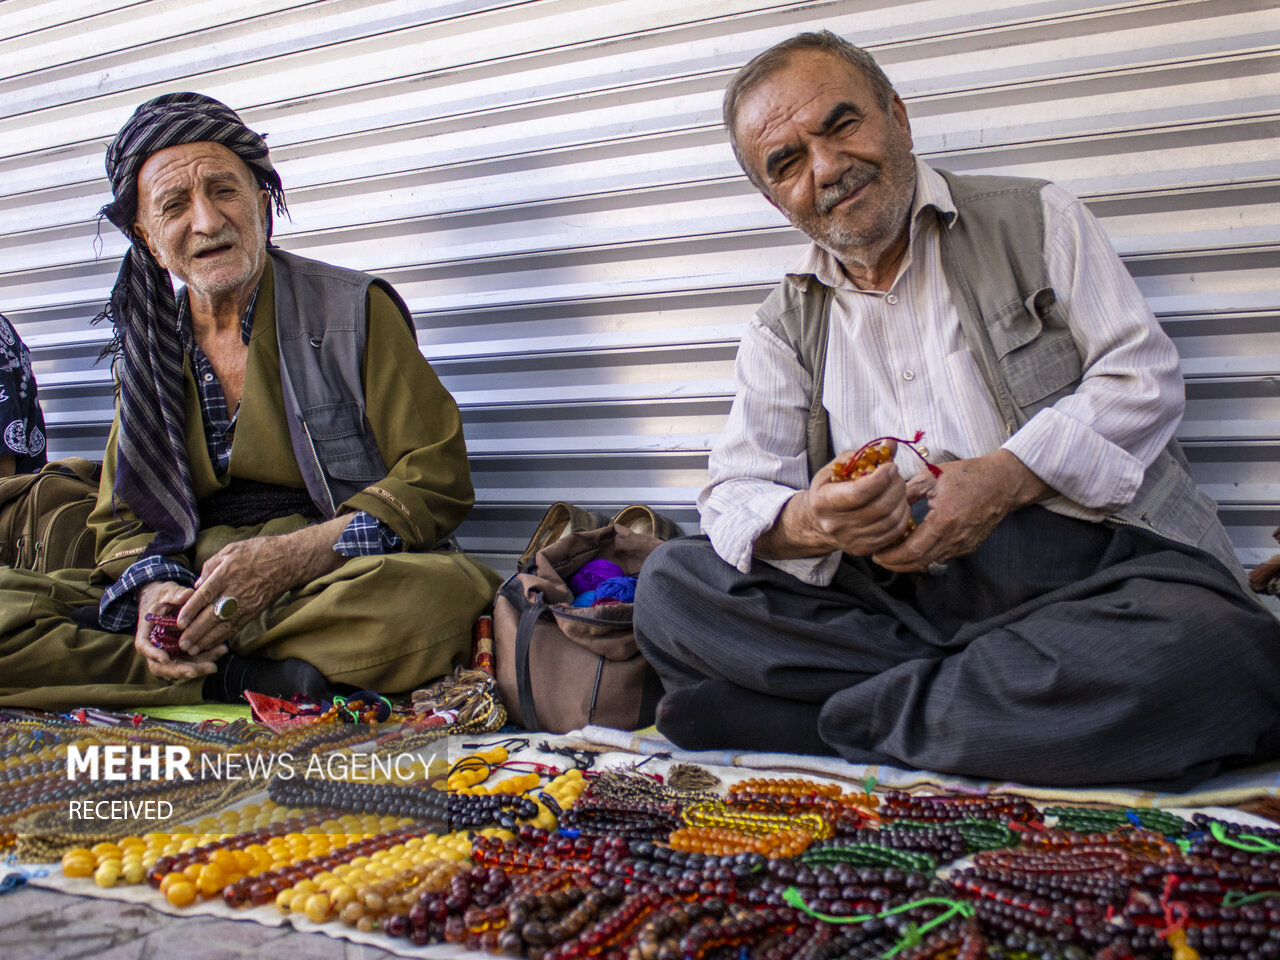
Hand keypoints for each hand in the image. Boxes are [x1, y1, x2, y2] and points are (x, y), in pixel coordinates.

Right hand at [134, 580, 222, 680]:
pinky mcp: (182, 651)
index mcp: (146, 632)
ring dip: (198, 666)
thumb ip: (176, 594)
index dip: (152, 654)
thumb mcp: (167, 591)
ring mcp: (169, 651)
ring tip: (215, 663)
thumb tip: (188, 595)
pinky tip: (221, 650)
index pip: (144, 646)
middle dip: (182, 669)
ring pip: (180, 665)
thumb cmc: (163, 595)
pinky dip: (205, 657)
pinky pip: (192, 659)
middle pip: (163, 665)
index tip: (164, 658)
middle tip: (202, 667)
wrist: (166, 599)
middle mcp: (156, 646)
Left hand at [174, 536, 298, 657]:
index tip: (179, 622)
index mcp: (226, 574)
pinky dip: (222, 638)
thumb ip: (210, 565)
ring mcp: (245, 604)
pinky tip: (212, 645)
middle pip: (212, 616)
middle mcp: (234, 592)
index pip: (204, 596)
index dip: (190, 610)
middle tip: (182, 644)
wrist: (287, 562)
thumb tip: (197, 584)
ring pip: (223, 626)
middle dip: (196, 632)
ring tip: (193, 650)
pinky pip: (236, 628)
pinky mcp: (253, 612)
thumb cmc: (258, 552)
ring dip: (207, 640)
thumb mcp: (231, 550)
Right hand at [755, 445, 912, 558]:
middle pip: (880, 507)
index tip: (890, 466)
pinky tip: (896, 504)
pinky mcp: (864, 549)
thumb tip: (890, 444)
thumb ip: (863, 454)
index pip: (858, 494)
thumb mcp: (837, 467)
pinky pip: (894, 533)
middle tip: (896, 475)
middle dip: (895, 486)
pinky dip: (901, 516)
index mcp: (824, 502)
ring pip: (891, 521)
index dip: (880, 478)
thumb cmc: (829, 489)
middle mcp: (835, 525)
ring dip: (901, 500)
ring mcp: (850, 540)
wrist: (818, 521)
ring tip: (897, 488)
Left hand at [873, 449, 1049, 571]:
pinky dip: (925, 556)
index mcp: (944, 521)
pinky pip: (942, 558)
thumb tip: (884, 502)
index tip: (876, 553)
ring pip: (930, 563)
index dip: (892, 556)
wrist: (1004, 482)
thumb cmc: (968, 475)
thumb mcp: (932, 476)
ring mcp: (964, 545)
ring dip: (909, 562)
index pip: (912, 551)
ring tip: (892, 554)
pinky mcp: (969, 546)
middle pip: (919, 563)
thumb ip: (906, 492)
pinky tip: (913, 547)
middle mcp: (955, 539)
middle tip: (879, 558)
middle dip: (896, 564)